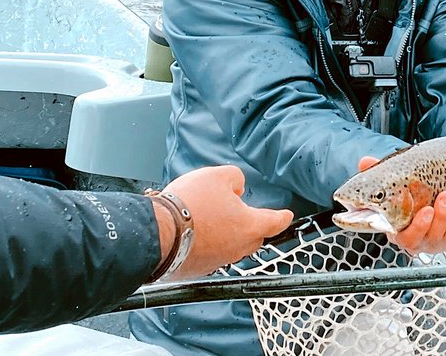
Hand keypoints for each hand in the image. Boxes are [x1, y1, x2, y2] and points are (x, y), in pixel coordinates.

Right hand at [161, 165, 292, 278]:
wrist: (158, 233)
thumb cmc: (190, 204)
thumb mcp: (218, 176)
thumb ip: (235, 179)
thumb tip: (237, 188)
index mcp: (249, 226)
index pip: (274, 222)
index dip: (282, 217)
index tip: (287, 216)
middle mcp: (237, 248)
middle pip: (253, 237)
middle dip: (251, 225)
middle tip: (239, 211)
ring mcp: (218, 261)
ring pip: (230, 246)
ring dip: (226, 234)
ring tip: (210, 218)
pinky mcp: (198, 269)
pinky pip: (210, 254)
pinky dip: (207, 244)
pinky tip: (194, 231)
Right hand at [356, 156, 445, 254]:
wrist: (418, 201)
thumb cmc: (402, 198)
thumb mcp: (388, 188)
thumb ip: (376, 176)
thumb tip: (365, 162)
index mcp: (401, 233)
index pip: (409, 237)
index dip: (419, 226)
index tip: (426, 211)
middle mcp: (421, 241)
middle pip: (434, 236)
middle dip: (442, 216)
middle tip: (445, 195)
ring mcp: (439, 241)